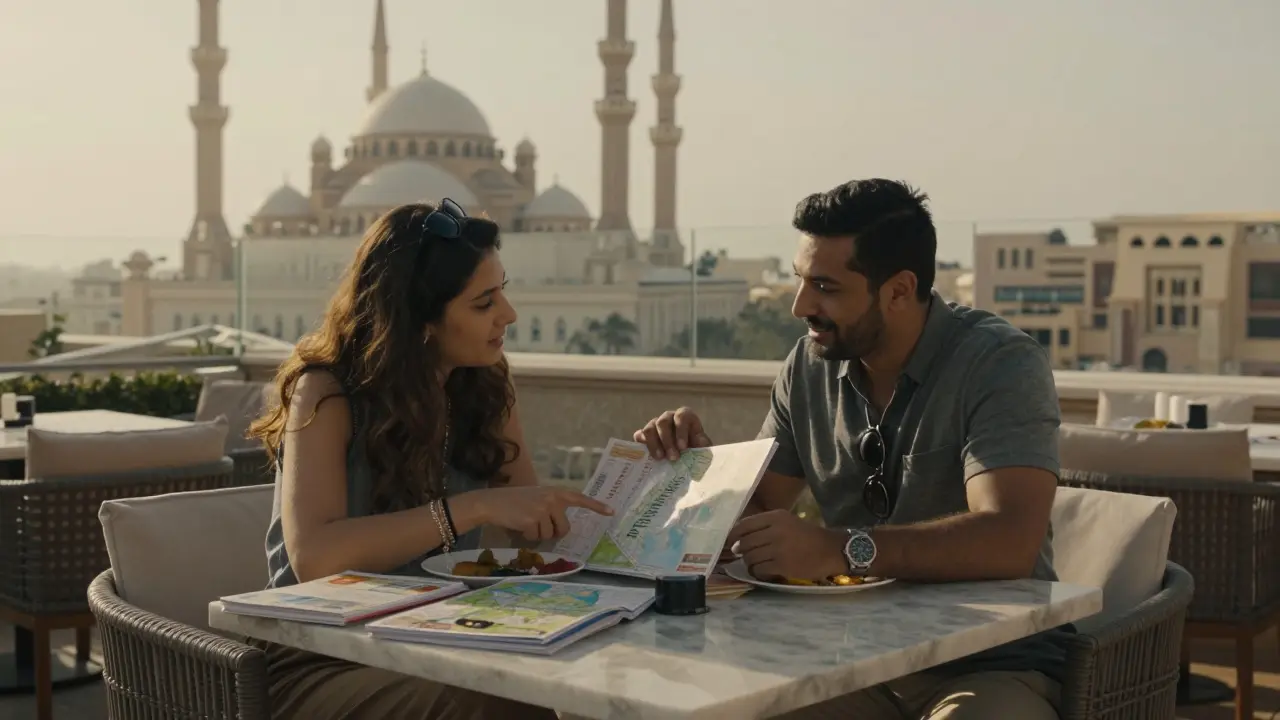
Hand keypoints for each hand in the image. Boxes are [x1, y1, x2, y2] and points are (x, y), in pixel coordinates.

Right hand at [466, 486, 613, 542]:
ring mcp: (543, 509)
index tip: (611, 512)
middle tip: (537, 523)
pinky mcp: (533, 520)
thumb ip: (552, 506)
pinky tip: (519, 525)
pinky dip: (528, 535)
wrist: (492, 502)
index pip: (579, 498)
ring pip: (550, 535)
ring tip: (525, 520)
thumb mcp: (538, 497)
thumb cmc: (515, 501)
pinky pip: (537, 537)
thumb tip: (563, 527)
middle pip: (564, 528)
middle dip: (553, 532)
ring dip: (538, 533)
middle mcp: (552, 499)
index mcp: (555, 492)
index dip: (596, 506)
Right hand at [634, 407, 712, 460]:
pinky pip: (639, 436)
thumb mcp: (702, 445)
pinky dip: (642, 445)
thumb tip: (698, 443)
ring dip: (654, 444)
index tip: (683, 448)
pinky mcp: (645, 435)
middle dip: (667, 441)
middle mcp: (668, 417)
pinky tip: (648, 456)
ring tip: (660, 458)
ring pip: (649, 429)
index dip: (681, 431)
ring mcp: (655, 425)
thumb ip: (702, 443)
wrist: (685, 456)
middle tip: (673, 458)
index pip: (681, 416)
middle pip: (663, 422)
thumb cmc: (696, 448)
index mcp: (684, 416)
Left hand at [724, 509, 846, 580]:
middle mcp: (775, 531)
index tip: (729, 542)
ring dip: (749, 563)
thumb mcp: (787, 522)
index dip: (732, 535)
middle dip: (741, 551)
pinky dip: (758, 573)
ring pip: (750, 557)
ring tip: (757, 564)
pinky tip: (765, 572)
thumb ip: (764, 527)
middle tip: (744, 555)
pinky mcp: (783, 566)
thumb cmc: (807, 536)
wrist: (831, 550)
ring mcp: (779, 549)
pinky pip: (760, 570)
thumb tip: (736, 540)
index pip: (744, 525)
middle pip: (744, 543)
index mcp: (775, 517)